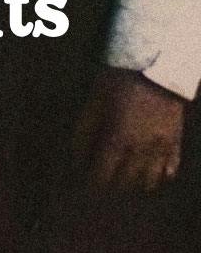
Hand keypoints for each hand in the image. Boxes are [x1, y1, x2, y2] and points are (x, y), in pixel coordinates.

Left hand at [76, 68, 184, 192]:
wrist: (158, 65)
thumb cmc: (121, 79)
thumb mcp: (95, 99)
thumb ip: (84, 129)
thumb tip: (75, 156)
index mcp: (117, 140)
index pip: (102, 177)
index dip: (90, 184)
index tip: (84, 183)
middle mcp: (140, 151)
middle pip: (124, 185)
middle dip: (109, 187)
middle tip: (101, 180)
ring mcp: (161, 150)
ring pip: (148, 184)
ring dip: (133, 186)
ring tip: (122, 179)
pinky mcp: (176, 144)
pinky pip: (169, 173)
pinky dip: (158, 178)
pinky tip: (147, 172)